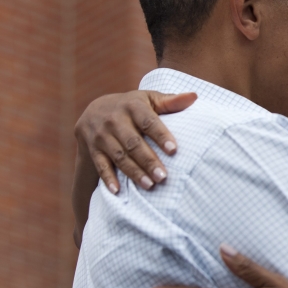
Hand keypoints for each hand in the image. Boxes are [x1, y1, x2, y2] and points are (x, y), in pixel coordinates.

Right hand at [74, 90, 195, 192]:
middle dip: (148, 160)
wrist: (94, 111)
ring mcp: (101, 135)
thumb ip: (170, 101)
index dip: (161, 135)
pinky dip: (108, 178)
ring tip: (149, 185)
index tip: (174, 150)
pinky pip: (100, 165)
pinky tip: (118, 191)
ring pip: (119, 156)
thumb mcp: (149, 99)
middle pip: (133, 143)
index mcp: (132, 106)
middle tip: (163, 177)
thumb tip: (194, 96)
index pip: (148, 122)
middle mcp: (114, 120)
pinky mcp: (93, 149)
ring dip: (134, 172)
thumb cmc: (132, 107)